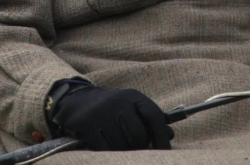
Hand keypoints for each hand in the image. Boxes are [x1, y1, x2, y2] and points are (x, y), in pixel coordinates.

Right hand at [48, 84, 173, 150]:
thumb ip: (151, 120)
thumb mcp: (133, 108)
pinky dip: (109, 152)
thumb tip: (170, 136)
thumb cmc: (114, 109)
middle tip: (137, 151)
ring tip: (121, 148)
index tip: (166, 152)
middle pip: (138, 135)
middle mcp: (118, 102)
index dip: (162, 136)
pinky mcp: (87, 126)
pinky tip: (108, 148)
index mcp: (133, 96)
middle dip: (140, 147)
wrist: (79, 103)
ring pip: (121, 145)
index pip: (154, 116)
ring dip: (124, 152)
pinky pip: (104, 148)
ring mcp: (101, 114)